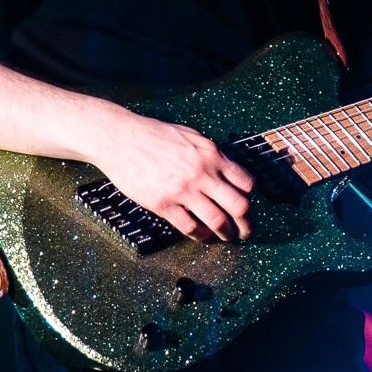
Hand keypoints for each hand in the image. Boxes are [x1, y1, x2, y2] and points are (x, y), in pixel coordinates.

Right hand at [90, 105, 255, 241]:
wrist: (121, 139)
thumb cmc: (154, 135)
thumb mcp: (191, 136)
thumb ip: (211, 154)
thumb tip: (227, 170)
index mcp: (212, 155)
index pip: (246, 183)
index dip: (249, 198)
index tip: (246, 205)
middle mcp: (202, 173)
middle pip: (239, 206)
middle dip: (246, 223)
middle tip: (246, 231)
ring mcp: (183, 190)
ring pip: (218, 221)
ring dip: (226, 233)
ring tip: (226, 236)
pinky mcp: (163, 204)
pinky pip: (190, 227)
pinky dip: (201, 235)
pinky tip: (202, 235)